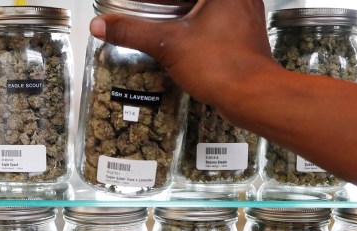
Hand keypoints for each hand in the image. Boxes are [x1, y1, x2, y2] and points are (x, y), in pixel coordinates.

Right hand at [89, 0, 280, 107]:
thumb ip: (132, 31)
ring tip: (163, 16)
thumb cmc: (224, 66)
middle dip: (170, 3)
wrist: (253, 95)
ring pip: (207, 3)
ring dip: (185, 8)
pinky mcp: (245, 30)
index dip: (159, 1)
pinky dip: (198, 20)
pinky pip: (217, 15)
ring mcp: (245, 11)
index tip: (145, 6)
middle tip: (149, 9)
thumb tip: (103, 25)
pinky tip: (184, 32)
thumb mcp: (167, 44)